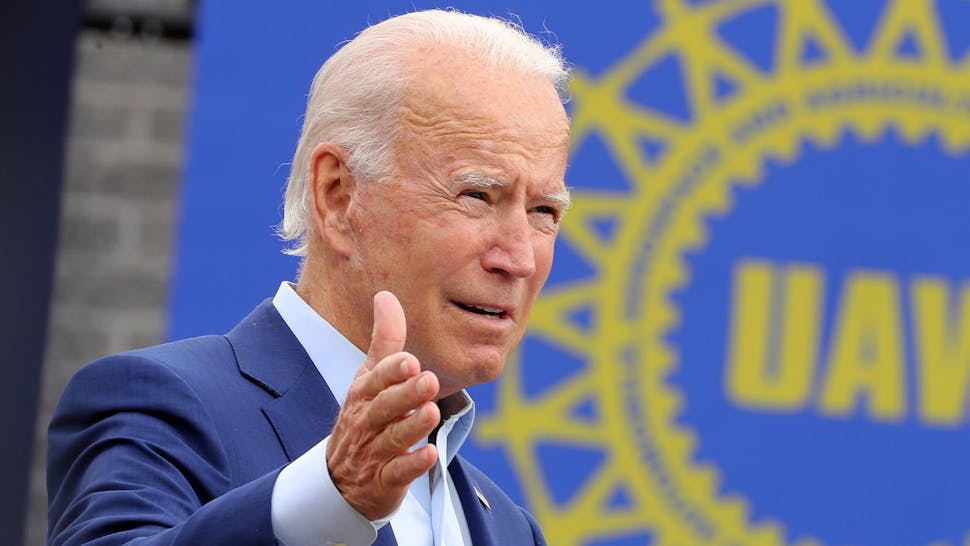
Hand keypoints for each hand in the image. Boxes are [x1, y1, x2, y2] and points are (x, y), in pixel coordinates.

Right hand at [326, 291, 440, 519]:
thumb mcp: (369, 377)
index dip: (392, 371)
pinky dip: (412, 465)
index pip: (376, 379)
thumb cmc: (363, 417)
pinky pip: (398, 473)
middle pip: (385, 407)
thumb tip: (385, 295)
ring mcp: (374, 452)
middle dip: (405, 394)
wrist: (339, 479)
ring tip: (431, 413)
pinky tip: (430, 455)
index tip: (410, 361)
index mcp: (364, 394)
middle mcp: (367, 421)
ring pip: (393, 438)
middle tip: (428, 380)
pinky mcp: (384, 480)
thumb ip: (384, 340)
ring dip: (412, 426)